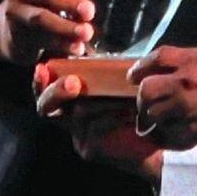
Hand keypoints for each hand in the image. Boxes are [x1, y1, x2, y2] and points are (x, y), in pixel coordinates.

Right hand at [0, 0, 95, 65]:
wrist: (14, 31)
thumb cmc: (43, 1)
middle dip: (69, 1)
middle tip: (90, 11)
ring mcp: (14, 11)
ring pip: (41, 18)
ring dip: (66, 26)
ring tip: (86, 32)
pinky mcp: (17, 35)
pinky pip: (42, 39)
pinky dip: (62, 45)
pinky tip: (77, 47)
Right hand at [33, 64, 162, 182]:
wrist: (156, 135)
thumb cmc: (133, 102)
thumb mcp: (114, 79)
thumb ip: (96, 67)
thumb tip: (85, 45)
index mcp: (70, 99)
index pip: (44, 90)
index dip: (39, 80)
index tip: (42, 68)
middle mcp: (67, 118)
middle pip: (45, 107)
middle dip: (56, 91)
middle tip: (74, 82)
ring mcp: (77, 135)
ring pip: (77, 114)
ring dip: (98, 102)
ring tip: (120, 94)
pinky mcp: (90, 149)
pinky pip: (94, 129)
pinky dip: (111, 118)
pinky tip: (128, 112)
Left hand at [130, 46, 196, 153]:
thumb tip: (176, 68)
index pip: (159, 56)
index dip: (142, 66)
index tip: (134, 76)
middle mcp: (186, 80)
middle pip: (148, 87)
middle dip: (144, 97)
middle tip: (146, 103)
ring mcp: (186, 106)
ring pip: (154, 113)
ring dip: (156, 119)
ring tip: (163, 121)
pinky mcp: (189, 129)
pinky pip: (168, 133)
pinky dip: (169, 135)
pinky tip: (177, 134)